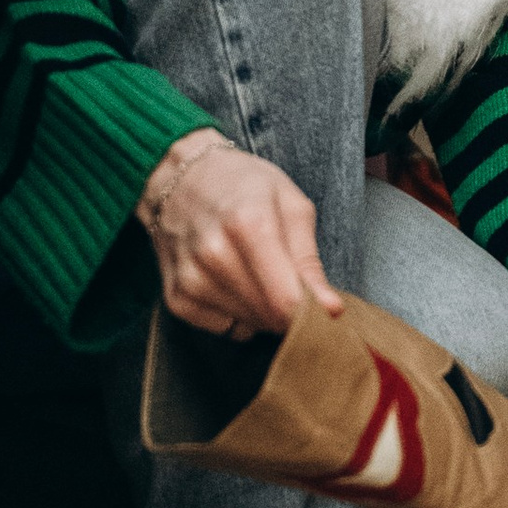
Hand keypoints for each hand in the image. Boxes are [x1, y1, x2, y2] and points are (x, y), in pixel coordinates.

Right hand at [140, 129, 340, 336]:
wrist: (181, 178)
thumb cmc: (243, 185)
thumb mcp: (290, 204)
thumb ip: (310, 260)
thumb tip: (331, 310)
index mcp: (249, 224)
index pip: (286, 300)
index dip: (311, 311)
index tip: (319, 304)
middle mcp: (214, 254)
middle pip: (269, 316)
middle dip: (288, 309)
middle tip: (286, 278)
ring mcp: (190, 278)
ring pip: (248, 325)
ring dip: (261, 311)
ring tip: (255, 272)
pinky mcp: (176, 298)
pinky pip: (223, 329)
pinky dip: (235, 315)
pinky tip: (231, 284)